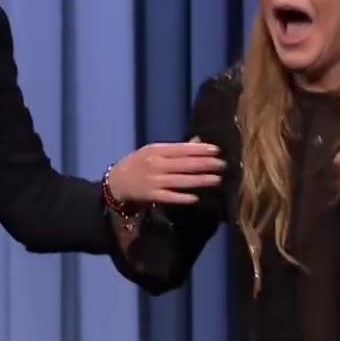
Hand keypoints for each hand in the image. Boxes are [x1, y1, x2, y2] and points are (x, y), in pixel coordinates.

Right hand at [108, 139, 224, 204]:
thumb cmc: (139, 164)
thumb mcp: (154, 152)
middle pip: (185, 164)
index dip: (200, 150)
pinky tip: (196, 197)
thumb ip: (176, 149)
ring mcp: (154, 180)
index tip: (217, 150)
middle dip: (205, 164)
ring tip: (216, 179)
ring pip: (181, 180)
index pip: (182, 149)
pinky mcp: (151, 195)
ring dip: (200, 180)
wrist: (116, 182)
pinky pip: (170, 196)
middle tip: (223, 165)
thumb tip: (199, 142)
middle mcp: (156, 164)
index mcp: (157, 150)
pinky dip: (182, 197)